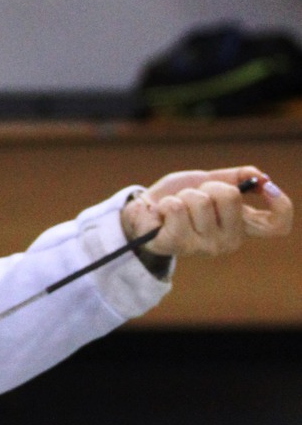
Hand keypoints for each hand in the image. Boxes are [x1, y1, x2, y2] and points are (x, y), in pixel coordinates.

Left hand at [120, 166, 293, 258]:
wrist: (144, 210)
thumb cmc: (180, 198)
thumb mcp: (209, 182)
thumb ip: (237, 177)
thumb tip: (263, 178)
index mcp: (240, 226)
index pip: (277, 225)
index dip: (280, 204)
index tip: (265, 187)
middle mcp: (228, 242)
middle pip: (231, 196)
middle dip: (209, 185)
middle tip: (195, 197)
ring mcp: (204, 247)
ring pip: (201, 200)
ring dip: (184, 195)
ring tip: (176, 207)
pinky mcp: (178, 245)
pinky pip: (177, 207)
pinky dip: (167, 203)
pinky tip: (162, 216)